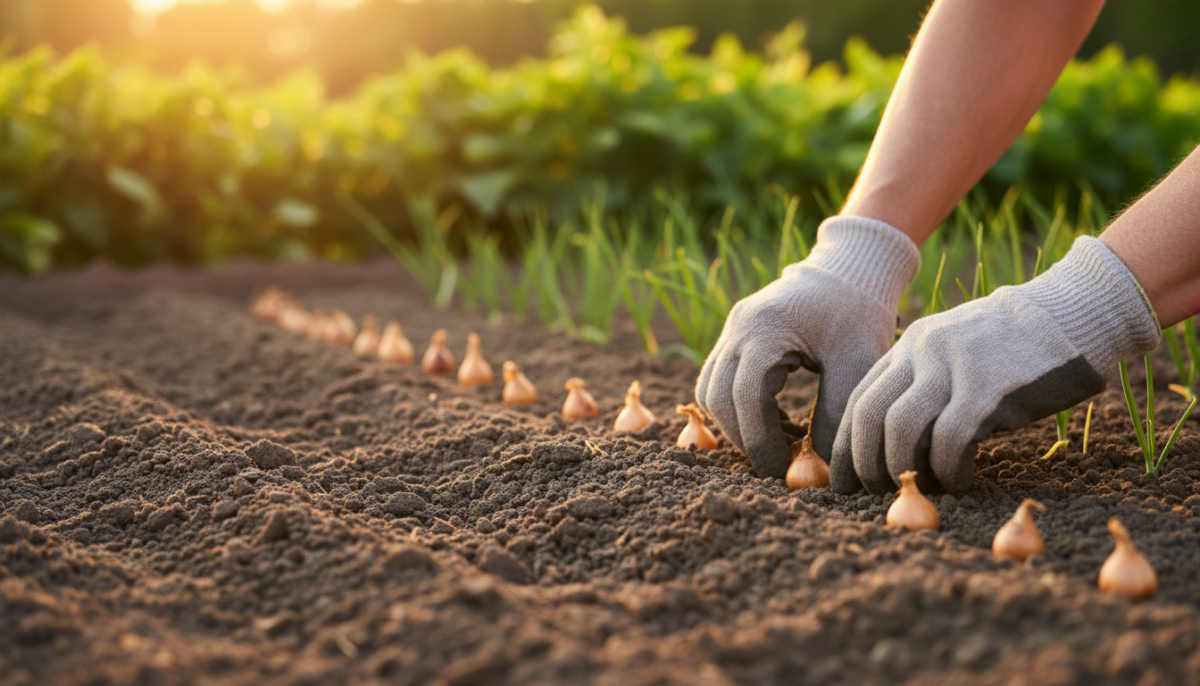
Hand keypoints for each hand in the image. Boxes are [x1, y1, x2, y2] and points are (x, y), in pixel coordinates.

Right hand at [695, 216, 919, 477]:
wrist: (851, 270)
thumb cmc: (860, 314)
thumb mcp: (858, 363)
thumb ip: (836, 412)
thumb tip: (819, 466)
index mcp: (766, 328)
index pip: (745, 397)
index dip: (759, 440)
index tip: (781, 470)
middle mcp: (738, 327)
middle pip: (717, 397)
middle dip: (743, 437)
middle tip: (777, 463)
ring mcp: (731, 329)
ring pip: (710, 390)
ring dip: (736, 423)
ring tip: (777, 442)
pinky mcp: (735, 335)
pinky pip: (718, 380)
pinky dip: (737, 407)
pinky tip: (773, 419)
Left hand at [831, 237, 1160, 494]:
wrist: (1072, 314)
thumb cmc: (1015, 347)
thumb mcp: (956, 354)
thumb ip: (925, 387)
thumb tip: (898, 446)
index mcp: (910, 345)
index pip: (860, 398)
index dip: (846, 444)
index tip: (844, 480)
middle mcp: (922, 351)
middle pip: (869, 414)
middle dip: (864, 462)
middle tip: (873, 493)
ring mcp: (954, 367)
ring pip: (901, 427)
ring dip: (902, 469)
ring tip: (919, 488)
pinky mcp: (988, 387)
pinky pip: (951, 438)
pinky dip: (948, 469)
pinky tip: (959, 481)